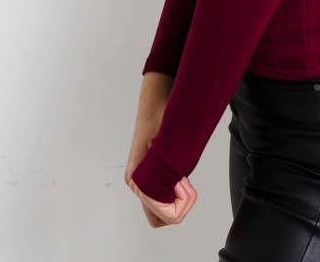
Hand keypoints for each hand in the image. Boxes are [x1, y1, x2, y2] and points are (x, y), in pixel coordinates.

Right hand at [125, 71, 191, 226]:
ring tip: (181, 174)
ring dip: (174, 197)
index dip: (181, 205)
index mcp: (139, 180)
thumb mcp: (171, 149)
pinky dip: (170, 190)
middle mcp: (135, 183)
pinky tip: (176, 172)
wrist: (155, 101)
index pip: (163, 216)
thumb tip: (178, 190)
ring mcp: (137, 179)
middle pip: (160, 217)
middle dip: (178, 205)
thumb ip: (173, 174)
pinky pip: (158, 194)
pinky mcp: (142, 174)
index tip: (185, 182)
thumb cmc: (163, 119)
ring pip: (159, 207)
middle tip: (185, 180)